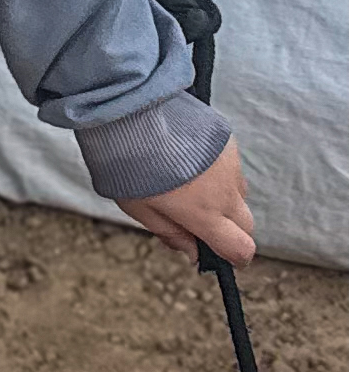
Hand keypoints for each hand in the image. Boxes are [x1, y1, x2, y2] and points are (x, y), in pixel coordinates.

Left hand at [120, 141, 254, 263]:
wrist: (131, 113)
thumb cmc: (126, 164)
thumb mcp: (139, 207)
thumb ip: (170, 233)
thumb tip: (193, 253)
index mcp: (205, 214)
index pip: (241, 248)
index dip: (235, 258)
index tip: (220, 258)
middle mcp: (226, 193)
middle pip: (246, 224)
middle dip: (229, 231)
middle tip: (197, 223)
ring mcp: (231, 166)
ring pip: (239, 195)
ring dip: (223, 200)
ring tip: (186, 188)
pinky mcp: (229, 144)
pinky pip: (232, 169)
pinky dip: (219, 175)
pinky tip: (191, 164)